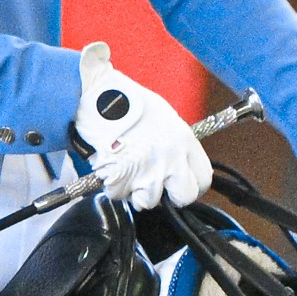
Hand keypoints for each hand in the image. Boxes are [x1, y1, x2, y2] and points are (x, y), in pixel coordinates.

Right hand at [71, 42, 212, 210]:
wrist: (93, 94)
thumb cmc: (123, 99)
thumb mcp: (162, 114)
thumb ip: (175, 141)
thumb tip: (179, 160)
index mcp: (184, 140)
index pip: (204, 177)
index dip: (193, 184)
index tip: (181, 184)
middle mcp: (171, 158)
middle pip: (185, 196)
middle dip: (170, 195)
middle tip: (156, 185)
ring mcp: (148, 171)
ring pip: (150, 200)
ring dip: (138, 191)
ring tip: (128, 170)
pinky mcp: (122, 178)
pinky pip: (121, 194)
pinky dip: (115, 187)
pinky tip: (112, 168)